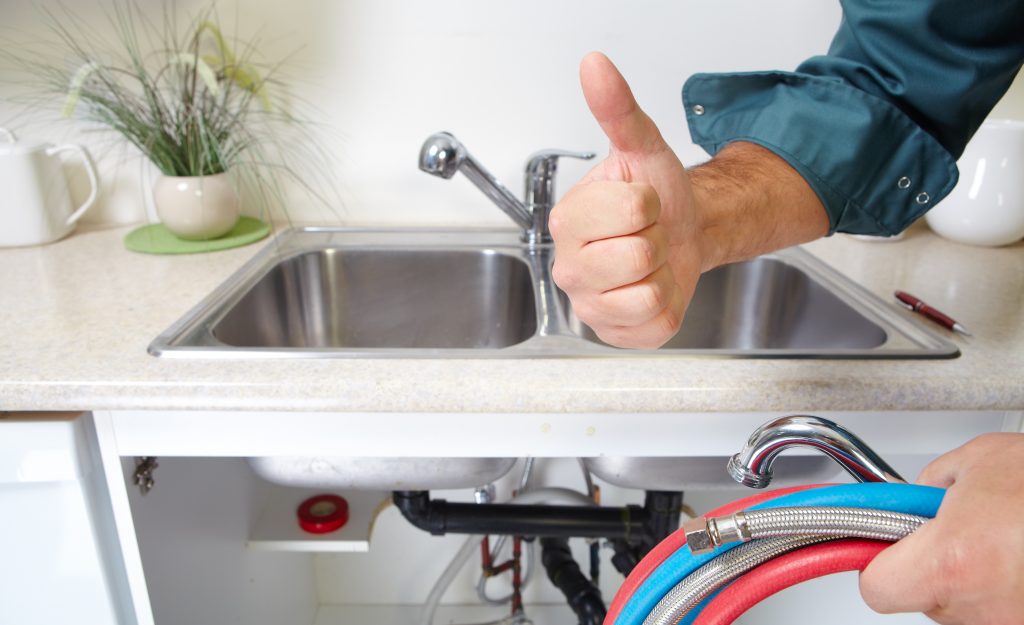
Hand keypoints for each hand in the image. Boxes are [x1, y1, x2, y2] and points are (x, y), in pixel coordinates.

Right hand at [548, 52, 701, 348]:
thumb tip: (595, 65)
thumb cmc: (656, 196)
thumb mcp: (642, 147)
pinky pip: (654, 326)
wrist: (680, 233)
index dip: (650, 204)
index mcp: (567, 220)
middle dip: (656, 241)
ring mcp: (588, 305)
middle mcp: (568, 267)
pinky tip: (651, 289)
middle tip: (646, 235)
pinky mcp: (614, 333)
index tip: (641, 204)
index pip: (631, 211)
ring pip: (648, 294)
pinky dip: (666, 308)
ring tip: (648, 262)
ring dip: (663, 275)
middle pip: (638, 257)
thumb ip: (617, 109)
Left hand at [859, 432, 1023, 623]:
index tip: (884, 544)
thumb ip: (928, 485)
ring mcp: (1012, 624)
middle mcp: (982, 609)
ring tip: (1009, 539)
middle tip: (964, 529)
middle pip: (924, 600)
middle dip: (934, 563)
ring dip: (977, 578)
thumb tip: (909, 499)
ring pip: (966, 609)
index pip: (877, 588)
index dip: (878, 561)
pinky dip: (1009, 588)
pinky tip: (1022, 557)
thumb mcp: (979, 460)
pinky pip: (1001, 610)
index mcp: (953, 562)